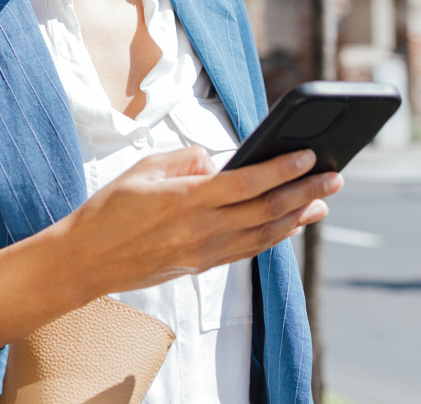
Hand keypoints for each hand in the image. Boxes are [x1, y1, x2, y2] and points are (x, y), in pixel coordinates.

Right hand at [63, 146, 342, 298]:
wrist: (84, 261)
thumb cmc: (110, 208)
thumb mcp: (146, 167)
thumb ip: (188, 160)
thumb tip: (219, 162)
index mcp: (187, 200)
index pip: (247, 183)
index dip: (282, 169)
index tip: (309, 155)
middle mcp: (201, 230)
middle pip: (266, 210)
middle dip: (305, 192)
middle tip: (336, 177)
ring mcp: (203, 253)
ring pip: (263, 235)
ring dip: (298, 217)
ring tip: (323, 201)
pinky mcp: (200, 266)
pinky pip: (247, 251)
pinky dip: (274, 237)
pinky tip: (290, 225)